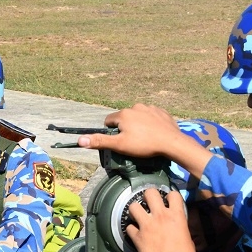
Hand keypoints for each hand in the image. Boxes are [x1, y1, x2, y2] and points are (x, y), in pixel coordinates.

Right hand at [78, 105, 210, 176]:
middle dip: (125, 128)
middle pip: (123, 118)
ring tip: (145, 139)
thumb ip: (100, 142)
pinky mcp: (161, 111)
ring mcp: (149, 108)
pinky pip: (151, 116)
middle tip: (133, 142)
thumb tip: (80, 140)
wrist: (172, 142)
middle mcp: (135, 106)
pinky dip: (150, 123)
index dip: (112, 133)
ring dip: (138, 125)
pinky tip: (154, 133)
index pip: (108, 122)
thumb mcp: (120, 145)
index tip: (120, 142)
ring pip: (137, 116)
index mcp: (123, 114)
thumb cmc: (144, 145)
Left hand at [125, 188, 194, 251]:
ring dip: (135, 210)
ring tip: (137, 214)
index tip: (168, 201)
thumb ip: (181, 227)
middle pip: (150, 193)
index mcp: (176, 215)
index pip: (173, 194)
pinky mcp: (137, 236)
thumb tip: (178, 227)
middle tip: (148, 202)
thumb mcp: (188, 237)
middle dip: (148, 195)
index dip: (170, 196)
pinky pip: (129, 227)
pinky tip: (135, 233)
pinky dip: (131, 230)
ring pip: (133, 206)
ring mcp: (146, 225)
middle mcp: (160, 216)